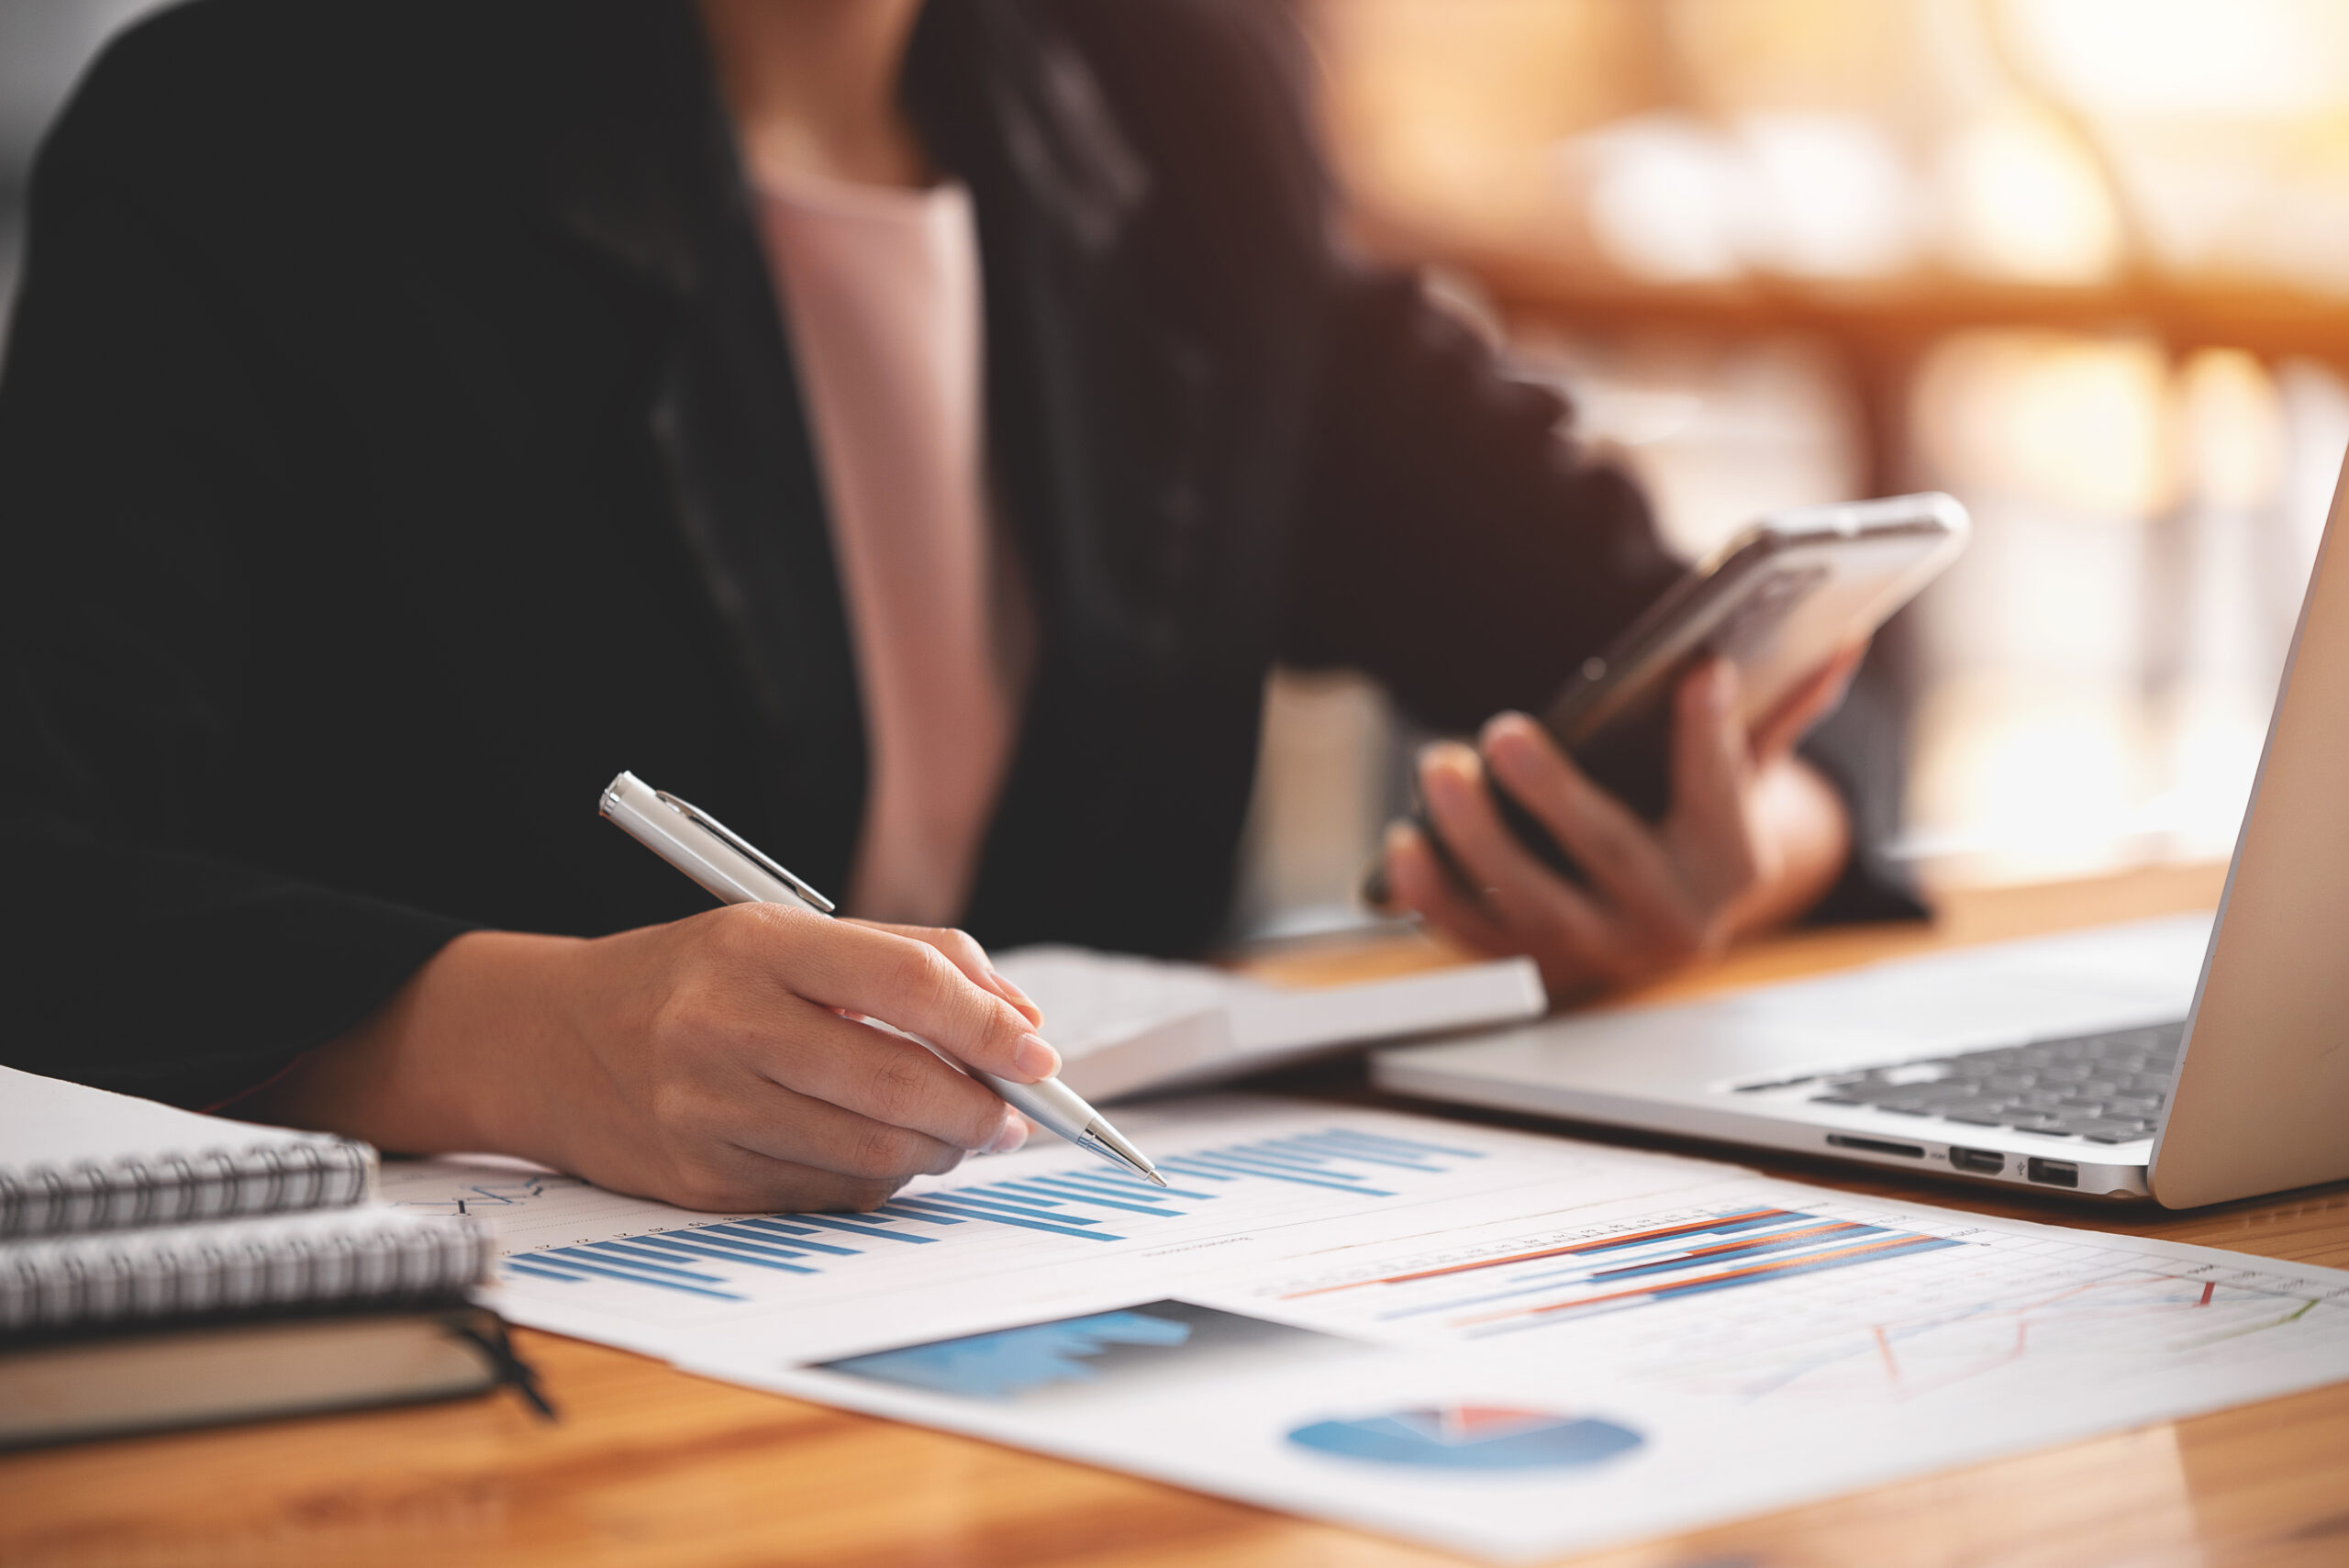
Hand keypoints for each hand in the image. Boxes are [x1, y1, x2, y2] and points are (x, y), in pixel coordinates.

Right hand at [240, 904, 1055, 1211]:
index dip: (990, 1026)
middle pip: (898, 1084)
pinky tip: (880, 1153)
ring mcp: (709, 1111)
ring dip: (940, 1152)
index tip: (1039, 1055)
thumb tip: (1021, 1025)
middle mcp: (726, 1027)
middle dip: (979, 1109)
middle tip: (1011, 1114)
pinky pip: (829, 1195)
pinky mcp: (703, 1180)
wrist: (548, 1040)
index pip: (906, 984)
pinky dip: (879, 1180)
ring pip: (873, 1154)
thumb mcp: (786, 933)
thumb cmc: (693, 978)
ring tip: (956, 1132)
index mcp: (757, 945)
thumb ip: (911, 961)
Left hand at [1381, 648, 1861, 1003]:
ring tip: (1435, 770)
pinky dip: (1434, 897)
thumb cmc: (1695, 825)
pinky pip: (1478, 940)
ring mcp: (1599, 952)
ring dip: (1476, 840)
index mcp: (1735, 865)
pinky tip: (1402, 844)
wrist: (1663, 921)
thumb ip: (1783, 708)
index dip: (1712, 737)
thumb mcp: (1745, 771)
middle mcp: (1672, 922)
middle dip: (1553, 794)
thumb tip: (1843, 637)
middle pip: (1610, 856)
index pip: (1726, 797)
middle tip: (1502, 731)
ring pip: (1532, 904)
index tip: (1701, 672)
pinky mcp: (1533, 970)